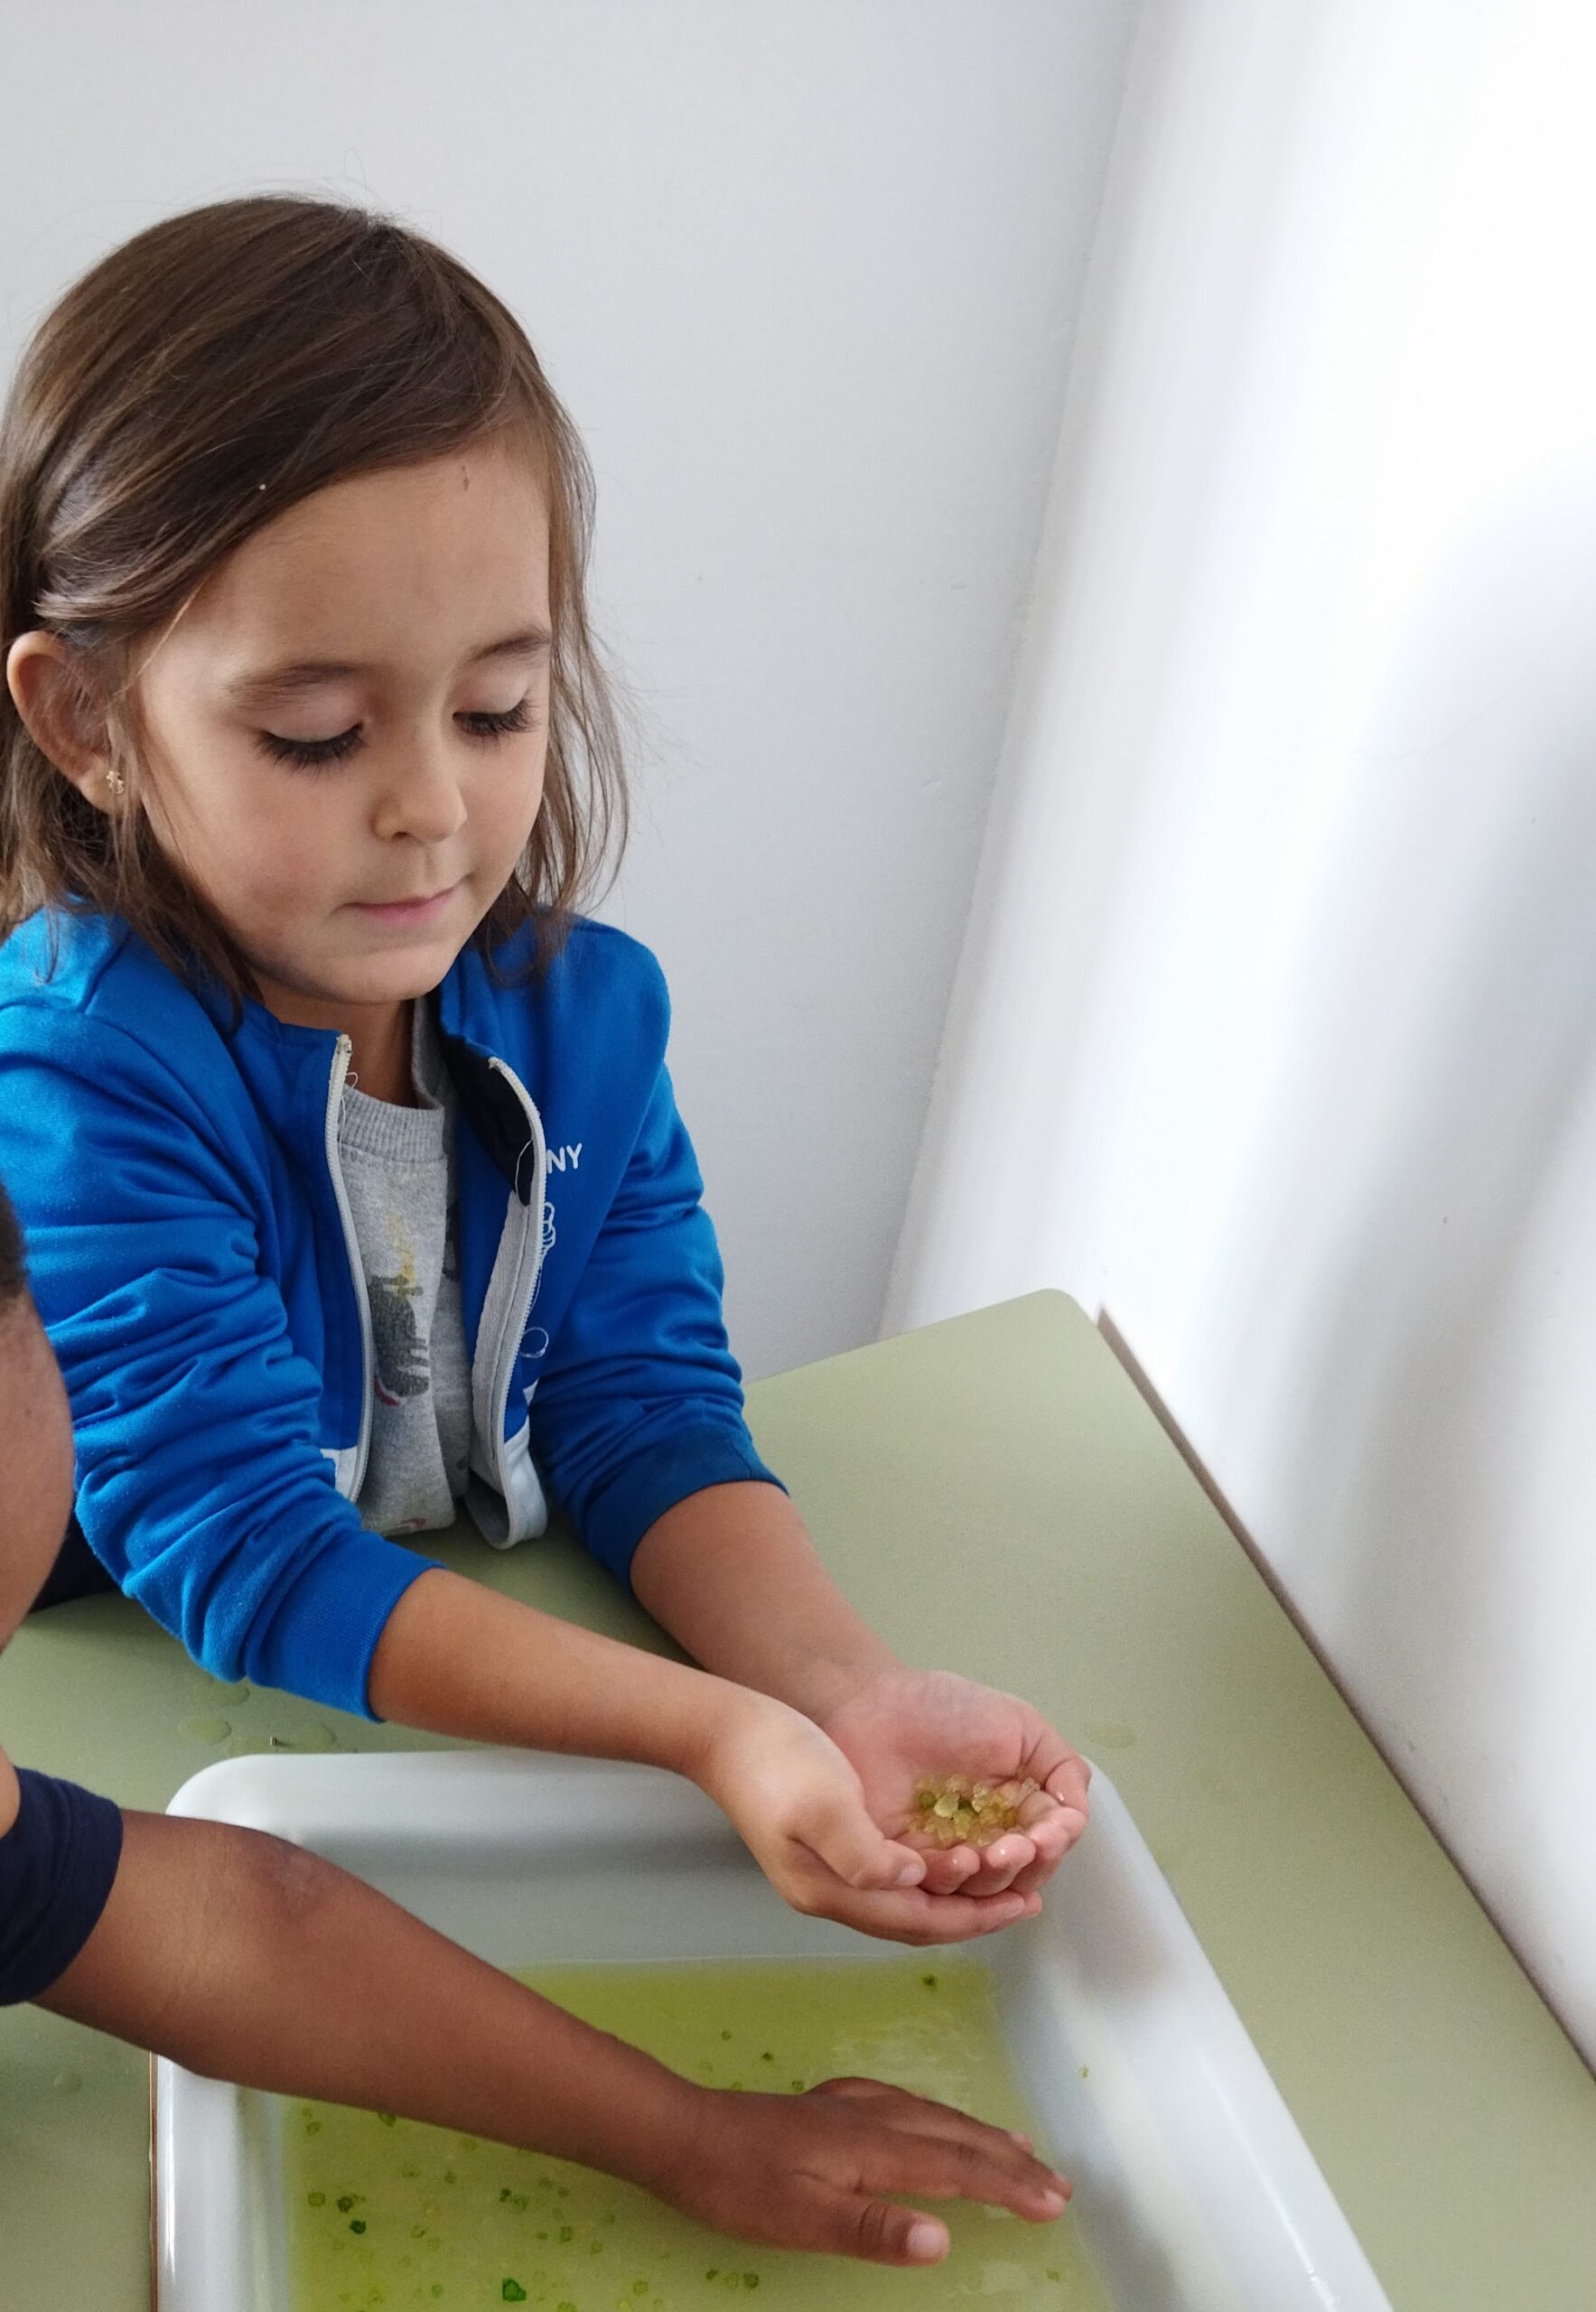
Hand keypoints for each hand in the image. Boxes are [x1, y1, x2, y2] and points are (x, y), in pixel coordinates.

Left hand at [651, 2076, 1070, 2264]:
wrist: (683, 2134)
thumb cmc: (739, 2186)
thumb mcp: (801, 2219)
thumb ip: (873, 2229)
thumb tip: (944, 2239)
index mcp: (873, 2146)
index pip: (957, 2167)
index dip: (1008, 2184)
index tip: (1054, 2202)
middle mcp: (871, 2115)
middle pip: (954, 2136)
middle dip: (1009, 2159)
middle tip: (1058, 2181)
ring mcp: (849, 2104)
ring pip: (932, 2116)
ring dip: (980, 2134)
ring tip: (1018, 2146)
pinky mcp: (829, 2104)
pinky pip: (906, 2105)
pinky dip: (938, 2118)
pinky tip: (932, 2120)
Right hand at [693, 1689, 1042, 1943]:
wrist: (726, 1734)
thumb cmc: (776, 1762)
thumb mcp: (823, 1803)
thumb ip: (865, 1853)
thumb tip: (913, 1882)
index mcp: (831, 1890)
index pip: (918, 1920)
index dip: (973, 1917)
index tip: (1022, 1906)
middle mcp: (831, 1893)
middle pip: (915, 1922)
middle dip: (972, 1916)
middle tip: (1026, 1902)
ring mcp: (827, 1874)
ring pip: (905, 1905)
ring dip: (954, 1900)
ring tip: (1000, 1885)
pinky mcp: (828, 1849)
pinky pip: (892, 1881)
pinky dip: (930, 1878)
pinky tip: (950, 1859)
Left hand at [818, 1667, 1090, 1899]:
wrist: (873, 1703)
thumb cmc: (944, 1707)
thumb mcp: (1021, 1726)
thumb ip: (1061, 1768)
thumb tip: (1078, 1816)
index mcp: (1016, 1806)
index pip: (1049, 1841)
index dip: (1055, 1843)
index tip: (1050, 1833)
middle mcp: (986, 1836)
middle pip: (1022, 1875)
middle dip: (1029, 1866)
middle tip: (1022, 1846)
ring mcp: (947, 1853)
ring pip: (984, 1892)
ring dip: (997, 1879)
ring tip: (991, 1852)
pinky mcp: (908, 1865)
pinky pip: (937, 1891)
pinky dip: (954, 1882)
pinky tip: (959, 1858)